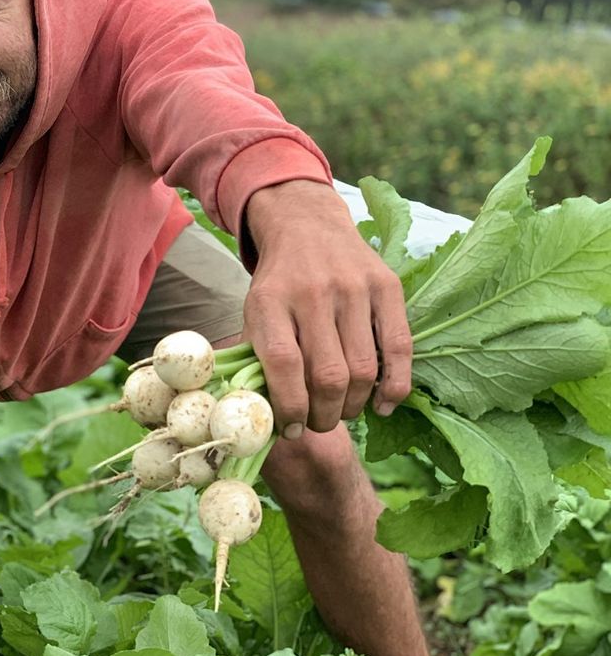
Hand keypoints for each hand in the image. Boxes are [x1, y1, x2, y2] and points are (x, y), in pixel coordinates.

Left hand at [241, 180, 411, 436]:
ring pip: (362, 369)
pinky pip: (399, 348)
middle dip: (323, 415)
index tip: (291, 429)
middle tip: (318, 424)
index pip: (284, 365)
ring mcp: (354, 288)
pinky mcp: (387, 287)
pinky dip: (394, 387)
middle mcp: (314, 293)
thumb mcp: (255, 312)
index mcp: (271, 301)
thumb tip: (265, 416)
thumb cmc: (278, 284)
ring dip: (354, 406)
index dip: (290, 407)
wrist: (306, 226)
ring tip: (343, 412)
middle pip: (327, 376)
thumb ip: (259, 357)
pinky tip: (381, 406)